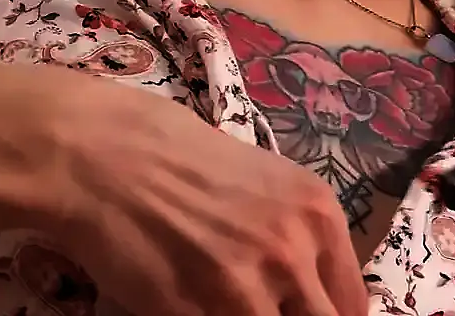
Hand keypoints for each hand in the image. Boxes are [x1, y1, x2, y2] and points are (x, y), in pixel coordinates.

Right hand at [29, 70, 369, 315]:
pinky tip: (190, 306)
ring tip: (216, 304)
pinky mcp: (193, 314)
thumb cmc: (176, 157)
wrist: (100, 154)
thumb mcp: (265, 186)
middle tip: (258, 308)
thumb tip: (315, 294)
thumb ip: (298, 239)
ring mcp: (244, 288)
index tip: (301, 315)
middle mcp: (292, 251)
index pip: (354, 309)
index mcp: (317, 214)